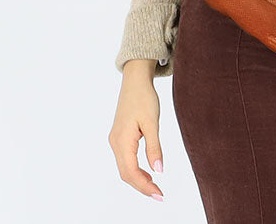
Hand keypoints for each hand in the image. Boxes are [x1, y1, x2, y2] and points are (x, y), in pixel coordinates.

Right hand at [108, 61, 164, 201]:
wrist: (135, 80)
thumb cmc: (144, 98)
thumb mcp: (152, 123)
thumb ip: (154, 148)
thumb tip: (159, 171)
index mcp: (122, 140)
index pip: (131, 172)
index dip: (144, 186)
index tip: (159, 194)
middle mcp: (115, 142)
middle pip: (126, 173)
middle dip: (142, 186)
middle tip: (159, 194)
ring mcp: (115, 140)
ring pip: (125, 167)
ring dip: (138, 179)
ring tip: (154, 185)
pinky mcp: (119, 136)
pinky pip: (125, 159)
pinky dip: (135, 169)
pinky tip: (146, 171)